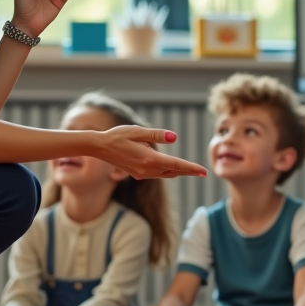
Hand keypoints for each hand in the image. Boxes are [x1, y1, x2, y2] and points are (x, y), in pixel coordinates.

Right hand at [93, 125, 207, 179]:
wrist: (100, 147)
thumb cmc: (118, 135)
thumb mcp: (138, 131)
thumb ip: (157, 135)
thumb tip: (174, 138)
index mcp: (148, 158)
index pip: (176, 165)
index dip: (191, 168)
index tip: (204, 172)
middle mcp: (146, 169)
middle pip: (173, 172)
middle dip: (188, 172)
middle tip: (203, 173)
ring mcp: (141, 173)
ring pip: (166, 174)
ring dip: (179, 172)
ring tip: (192, 171)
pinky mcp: (137, 174)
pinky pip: (158, 174)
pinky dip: (168, 171)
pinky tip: (173, 168)